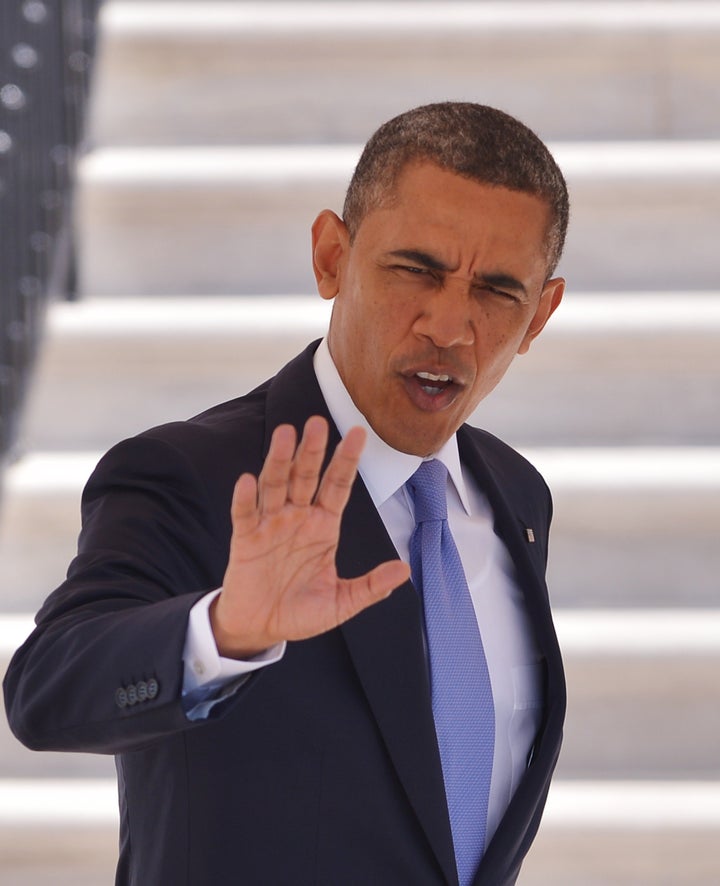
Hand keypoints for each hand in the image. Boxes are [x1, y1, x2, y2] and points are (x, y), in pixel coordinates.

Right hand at [211, 416, 409, 657]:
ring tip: (285, 434)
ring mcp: (270, 526)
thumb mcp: (341, 602)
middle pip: (306, 477)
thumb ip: (371, 587)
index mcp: (323, 526)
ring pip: (275, 486)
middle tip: (319, 422)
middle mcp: (297, 518)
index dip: (347, 460)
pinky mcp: (245, 541)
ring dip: (279, 460)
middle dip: (312, 450)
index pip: (337, 485)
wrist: (262, 628)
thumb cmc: (300, 611)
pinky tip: (248, 480)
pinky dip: (246, 499)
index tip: (359, 433)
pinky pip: (245, 515)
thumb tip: (404, 571)